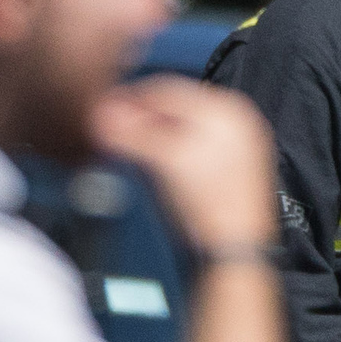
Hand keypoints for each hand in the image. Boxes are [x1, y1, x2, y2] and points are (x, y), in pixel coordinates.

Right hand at [91, 74, 277, 259]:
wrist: (233, 252)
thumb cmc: (212, 210)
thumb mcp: (162, 160)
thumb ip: (129, 132)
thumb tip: (102, 114)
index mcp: (228, 109)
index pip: (165, 89)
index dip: (127, 99)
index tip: (102, 111)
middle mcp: (238, 122)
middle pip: (172, 109)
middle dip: (138, 119)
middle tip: (109, 130)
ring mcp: (236, 146)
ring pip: (180, 129)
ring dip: (150, 135)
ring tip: (127, 147)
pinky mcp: (230, 169)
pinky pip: (189, 148)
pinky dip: (166, 150)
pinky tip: (152, 164)